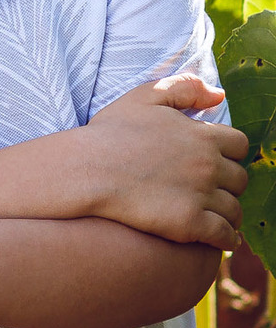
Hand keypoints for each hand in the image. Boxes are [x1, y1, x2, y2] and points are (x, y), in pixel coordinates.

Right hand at [85, 76, 246, 247]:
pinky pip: (224, 235)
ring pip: (234, 209)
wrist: (87, 170)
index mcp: (203, 136)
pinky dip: (228, 238)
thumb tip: (219, 95)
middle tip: (212, 189)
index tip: (217, 161)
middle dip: (229, 184)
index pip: (240, 145)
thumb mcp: (146, 96)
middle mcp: (208, 166)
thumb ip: (185, 87)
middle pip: (240, 179)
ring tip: (217, 216)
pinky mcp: (189, 224)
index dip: (229, 153)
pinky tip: (224, 240)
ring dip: (229, 213)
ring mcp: (200, 196)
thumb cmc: (111, 133)